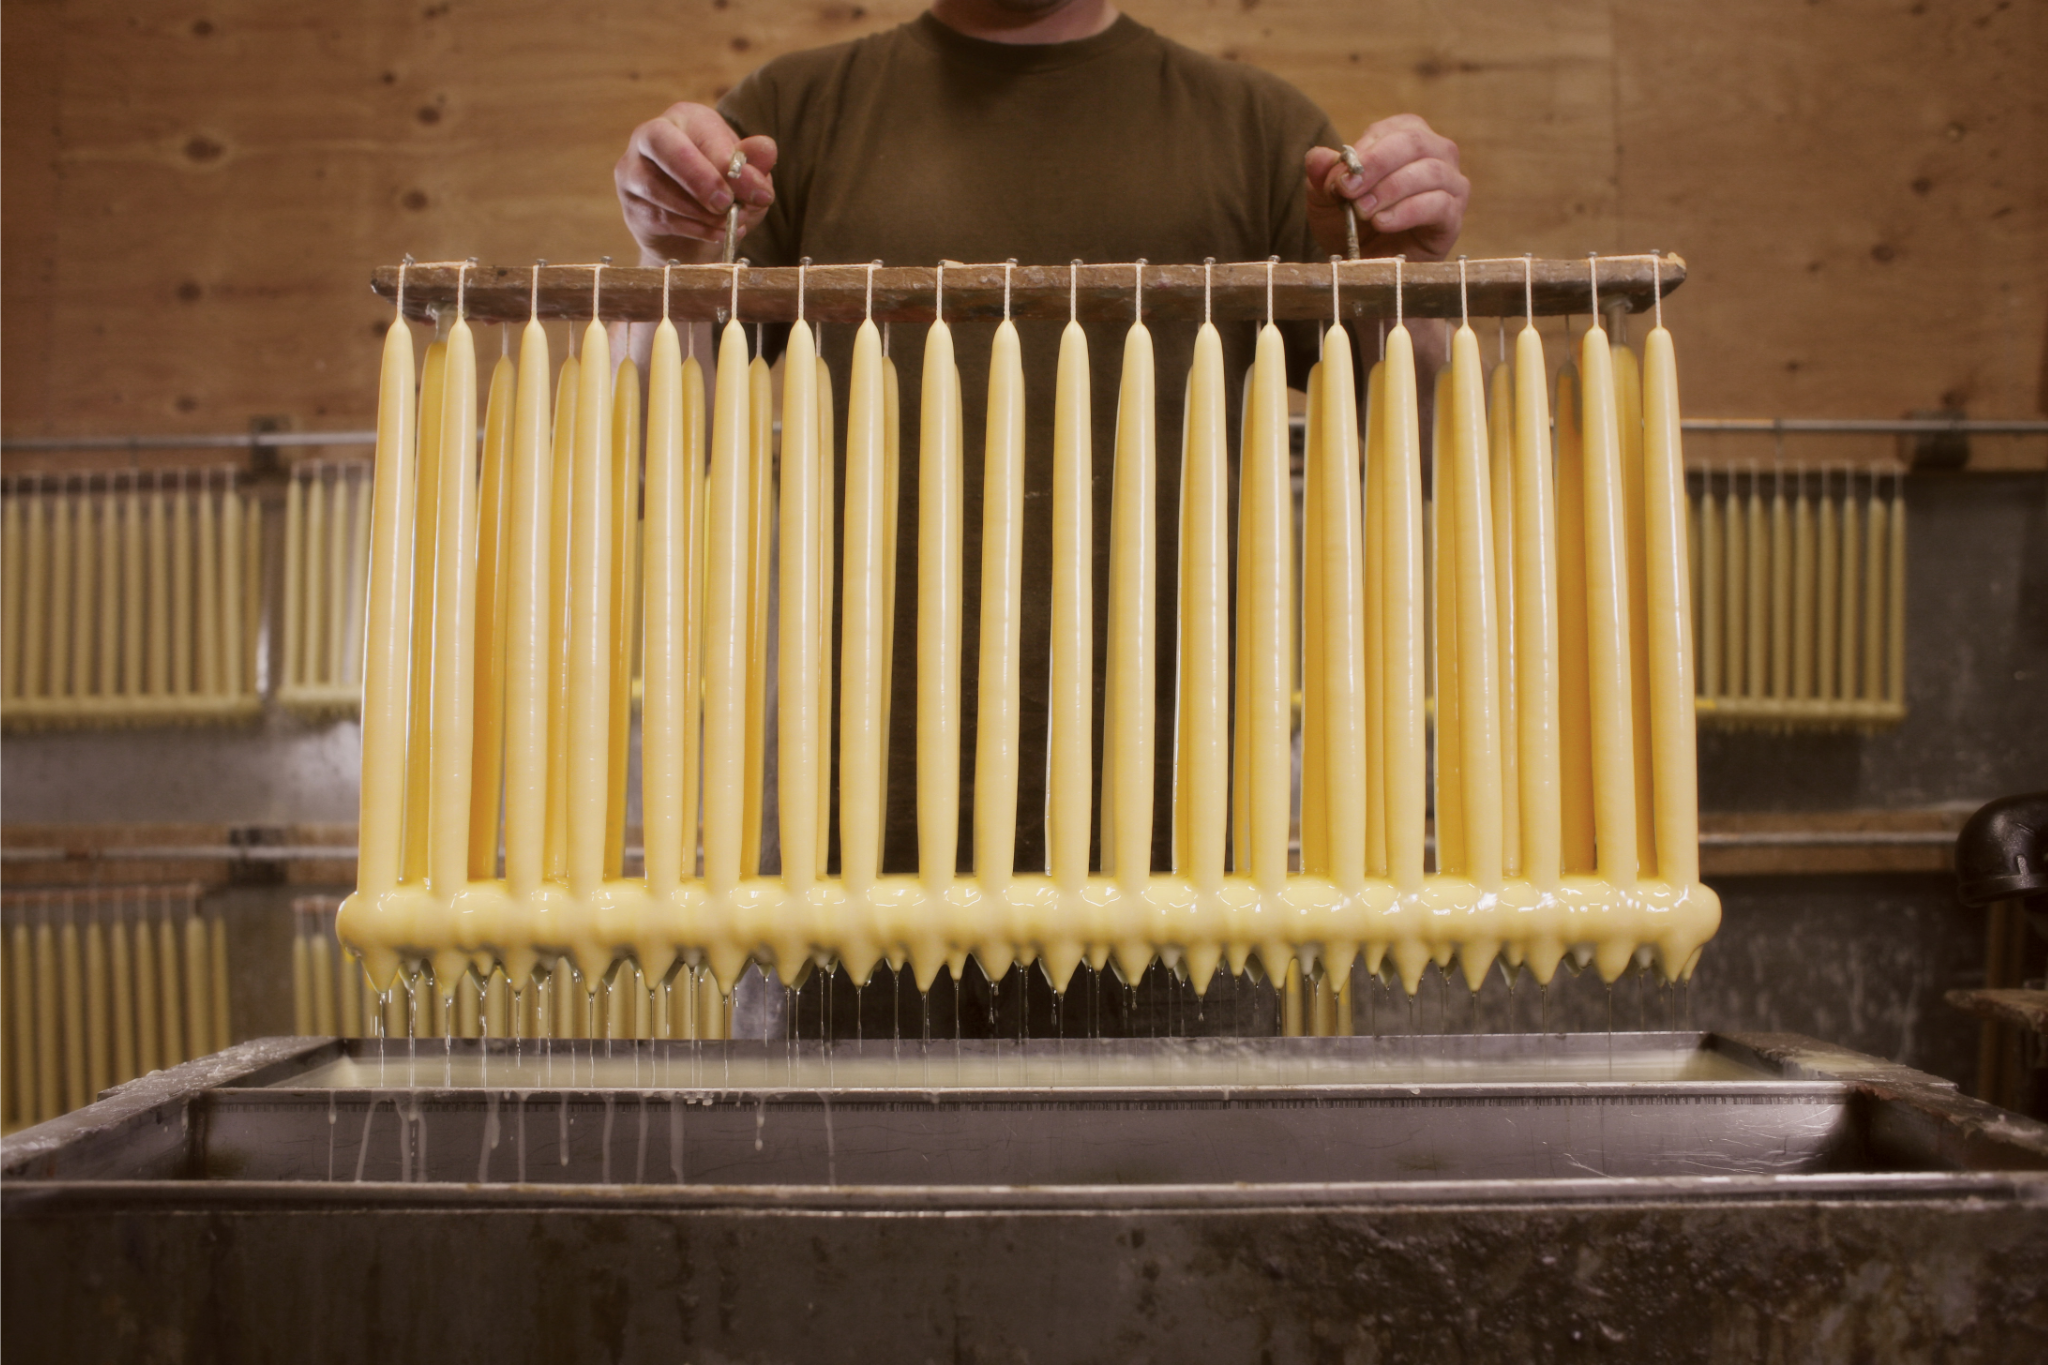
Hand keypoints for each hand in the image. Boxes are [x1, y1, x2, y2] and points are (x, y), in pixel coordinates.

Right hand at [615, 103, 778, 265]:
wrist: (693, 232)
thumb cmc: (722, 192)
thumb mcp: (746, 178)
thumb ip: (755, 163)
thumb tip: (766, 150)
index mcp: (686, 118)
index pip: (702, 130)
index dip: (730, 162)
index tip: (760, 194)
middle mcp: (651, 135)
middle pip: (661, 142)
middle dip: (697, 175)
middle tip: (726, 204)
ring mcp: (633, 169)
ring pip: (655, 186)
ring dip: (698, 211)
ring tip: (728, 225)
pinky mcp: (630, 204)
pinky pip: (658, 216)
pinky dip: (692, 229)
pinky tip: (716, 234)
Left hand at [1305, 115, 1467, 262]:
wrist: (1367, 267)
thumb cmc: (1352, 224)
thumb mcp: (1328, 199)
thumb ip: (1323, 176)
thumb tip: (1316, 157)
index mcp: (1407, 137)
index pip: (1392, 130)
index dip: (1364, 152)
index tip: (1339, 179)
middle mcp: (1436, 154)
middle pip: (1414, 143)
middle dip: (1377, 165)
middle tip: (1349, 190)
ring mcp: (1450, 184)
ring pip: (1430, 172)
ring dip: (1391, 190)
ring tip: (1363, 212)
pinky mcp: (1453, 217)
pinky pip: (1438, 205)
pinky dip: (1407, 212)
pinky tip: (1383, 222)